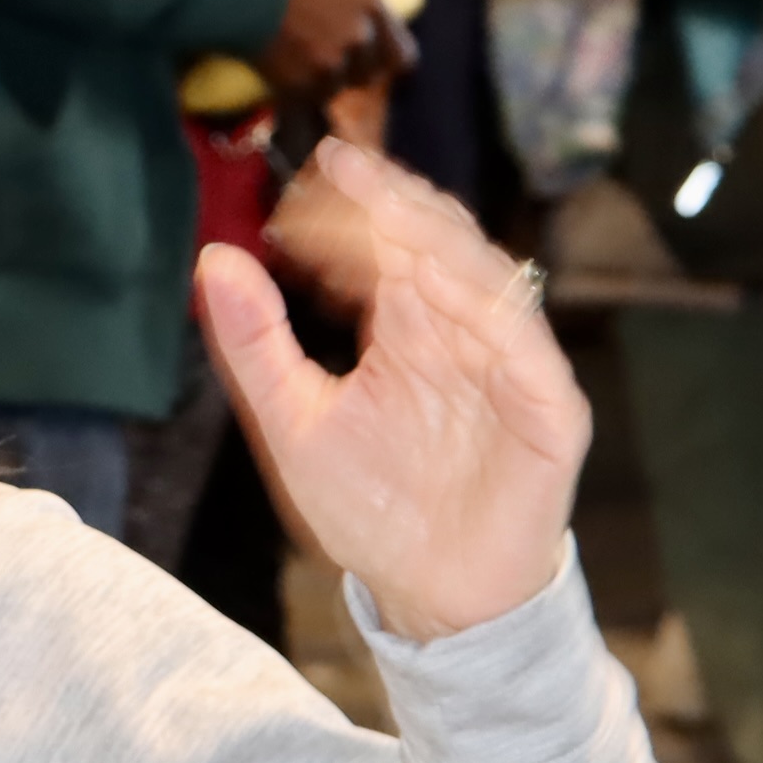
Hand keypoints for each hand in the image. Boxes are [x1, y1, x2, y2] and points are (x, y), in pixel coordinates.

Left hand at [206, 138, 589, 642]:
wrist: (431, 596)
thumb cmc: (372, 508)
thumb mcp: (293, 420)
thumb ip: (256, 343)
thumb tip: (214, 256)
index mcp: (408, 325)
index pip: (384, 244)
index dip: (349, 209)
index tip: (302, 183)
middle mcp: (462, 331)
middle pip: (436, 241)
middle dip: (391, 201)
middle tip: (342, 166)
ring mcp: (511, 366)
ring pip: (484, 278)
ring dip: (435, 238)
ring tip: (385, 206)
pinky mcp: (548, 410)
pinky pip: (524, 347)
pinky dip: (488, 312)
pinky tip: (440, 282)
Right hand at [258, 0, 390, 100]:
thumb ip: (351, 3)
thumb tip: (358, 26)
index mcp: (371, 3)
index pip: (401, 56)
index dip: (382, 61)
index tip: (367, 62)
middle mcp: (359, 37)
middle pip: (365, 76)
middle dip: (343, 71)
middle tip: (312, 56)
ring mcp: (332, 63)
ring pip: (330, 89)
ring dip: (311, 80)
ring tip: (283, 52)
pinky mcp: (301, 84)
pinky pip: (300, 97)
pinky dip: (285, 86)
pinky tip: (268, 60)